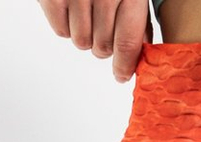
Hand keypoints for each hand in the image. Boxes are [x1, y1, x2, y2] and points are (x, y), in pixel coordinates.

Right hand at [37, 0, 153, 82]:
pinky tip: (71, 7)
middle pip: (103, 47)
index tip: (121, 75)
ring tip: (85, 13)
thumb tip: (138, 57)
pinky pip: (62, 31)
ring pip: (82, 42)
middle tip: (101, 27)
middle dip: (103, 45)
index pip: (127, 41)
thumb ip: (139, 23)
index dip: (124, 65)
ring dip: (84, 35)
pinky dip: (66, 24)